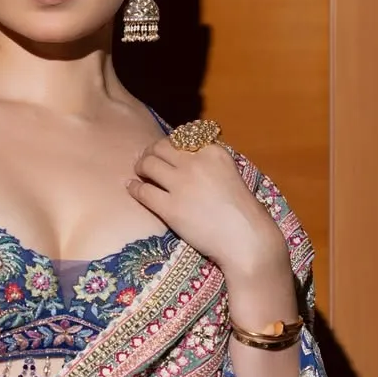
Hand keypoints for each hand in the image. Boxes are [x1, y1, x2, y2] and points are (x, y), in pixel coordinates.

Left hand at [128, 137, 288, 279]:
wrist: (245, 239)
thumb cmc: (243, 211)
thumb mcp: (231, 173)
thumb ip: (210, 162)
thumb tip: (187, 157)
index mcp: (213, 151)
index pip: (183, 137)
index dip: (171, 144)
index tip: (167, 151)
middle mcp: (195, 162)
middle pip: (161, 147)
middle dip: (151, 151)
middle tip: (148, 160)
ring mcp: (181, 184)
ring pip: (148, 164)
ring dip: (141, 166)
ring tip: (140, 173)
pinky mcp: (170, 207)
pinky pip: (143, 191)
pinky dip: (134, 187)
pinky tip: (132, 187)